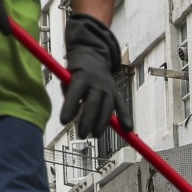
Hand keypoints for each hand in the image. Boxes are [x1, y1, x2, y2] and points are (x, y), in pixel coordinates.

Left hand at [60, 14, 133, 136]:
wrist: (93, 56)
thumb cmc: (75, 71)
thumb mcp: (66, 77)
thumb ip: (68, 94)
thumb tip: (70, 116)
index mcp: (81, 77)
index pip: (75, 93)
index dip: (70, 107)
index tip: (64, 121)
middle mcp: (96, 82)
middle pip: (94, 104)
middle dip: (87, 121)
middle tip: (81, 134)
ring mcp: (108, 88)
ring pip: (107, 108)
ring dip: (102, 124)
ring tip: (94, 135)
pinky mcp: (116, 92)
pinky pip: (121, 106)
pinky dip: (125, 117)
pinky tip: (127, 129)